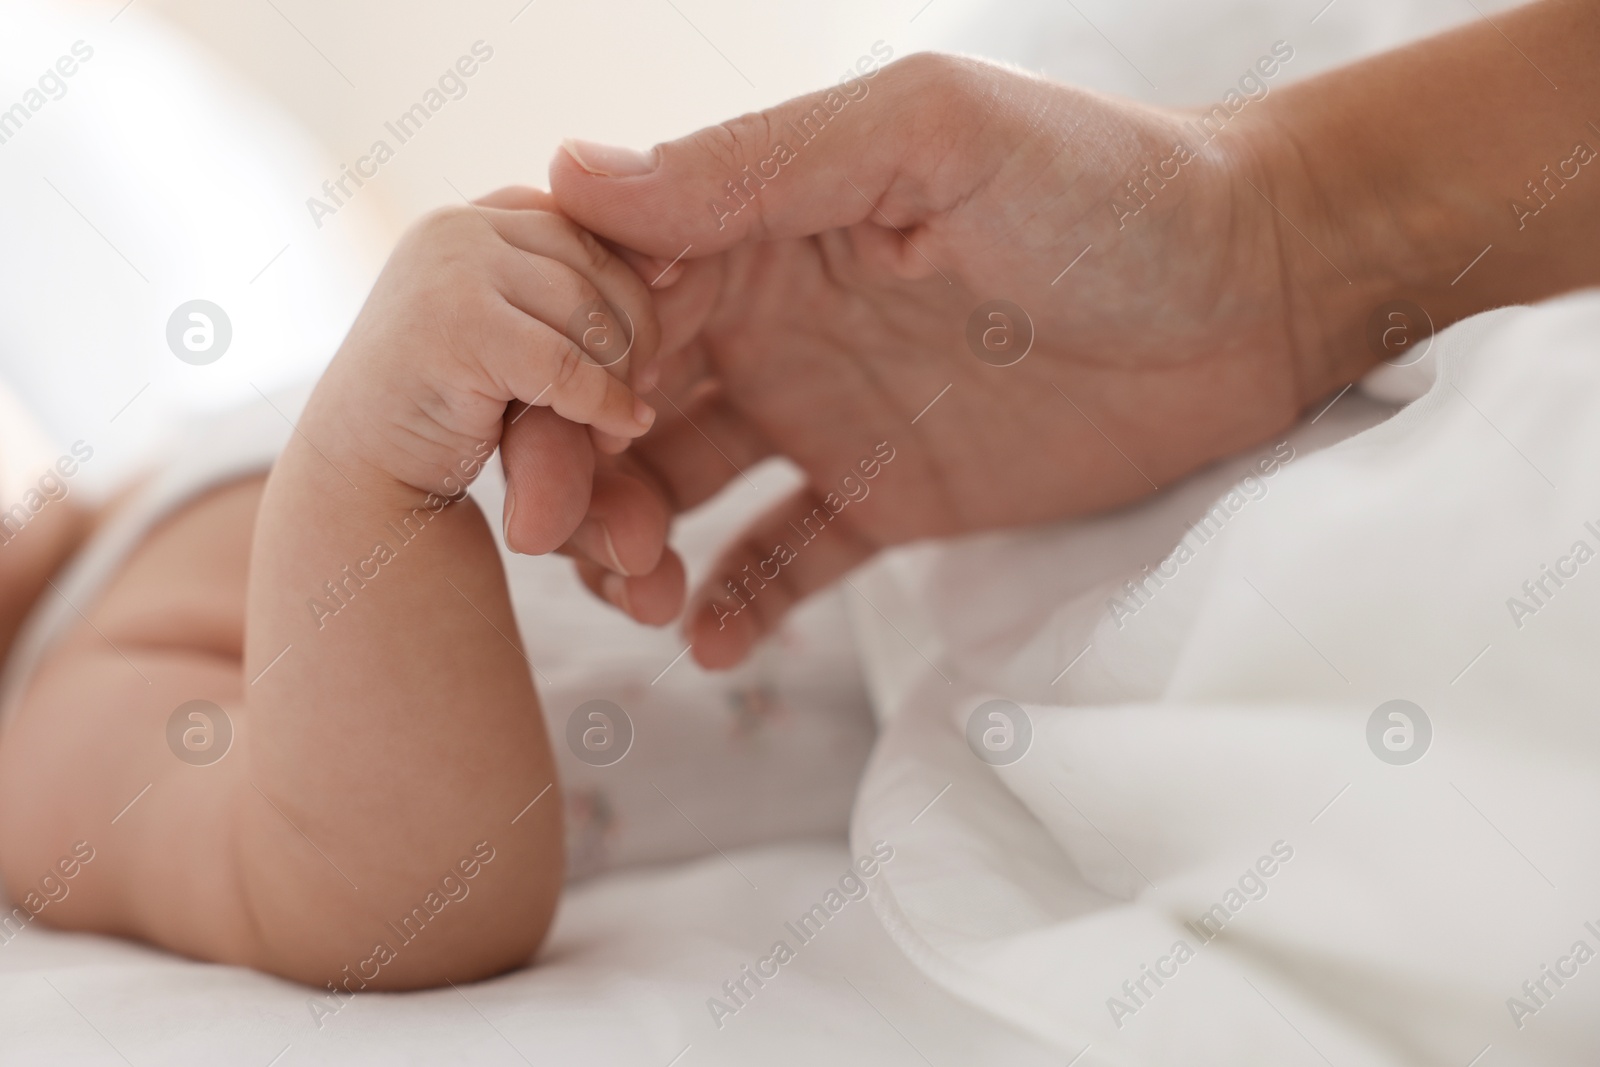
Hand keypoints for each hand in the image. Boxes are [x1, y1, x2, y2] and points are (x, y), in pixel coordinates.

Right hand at [306, 191, 658, 500]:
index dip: (639, 295)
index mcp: (486, 218)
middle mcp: (458, 225)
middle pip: (600, 264)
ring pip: (589, 313)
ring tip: (613, 432)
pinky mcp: (449, 325)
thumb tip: (676, 269)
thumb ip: (582, 297)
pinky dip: (601, 405)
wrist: (356, 485)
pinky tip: (618, 433)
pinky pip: (564, 362)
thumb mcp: (526, 338)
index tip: (656, 357)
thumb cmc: (451, 418)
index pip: (601, 230)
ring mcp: (446, 267)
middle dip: (633, 339)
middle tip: (640, 397)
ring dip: (616, 381)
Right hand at [524, 52, 1387, 668]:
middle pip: (621, 398)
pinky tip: (712, 639)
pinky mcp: (891, 494)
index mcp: (766, 220)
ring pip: (681, 484)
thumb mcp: (932, 139)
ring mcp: (829, 407)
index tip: (552, 437)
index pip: (608, 288)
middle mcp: (776, 313)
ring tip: (646, 599)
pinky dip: (739, 600)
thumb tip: (573, 177)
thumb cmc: (1109, 186)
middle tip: (581, 541)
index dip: (557, 364)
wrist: (1260, 291)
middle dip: (578, 471)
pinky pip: (786, 556)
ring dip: (638, 544)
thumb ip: (761, 165)